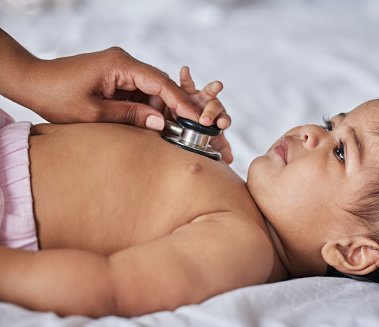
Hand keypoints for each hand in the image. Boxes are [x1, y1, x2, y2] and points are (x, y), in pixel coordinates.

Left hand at [24, 47, 206, 130]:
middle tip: (187, 128)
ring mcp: (119, 67)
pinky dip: (146, 106)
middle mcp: (123, 61)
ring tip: (169, 130)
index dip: (180, 101)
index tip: (195, 117)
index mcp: (119, 65)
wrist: (32, 81)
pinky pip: (138, 90)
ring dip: (159, 108)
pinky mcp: (115, 75)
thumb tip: (160, 122)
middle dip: (173, 106)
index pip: (160, 82)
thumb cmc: (56, 96)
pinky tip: (151, 121)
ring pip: (151, 88)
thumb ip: (130, 115)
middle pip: (159, 84)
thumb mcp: (95, 113)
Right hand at [177, 67, 232, 162]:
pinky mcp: (186, 90)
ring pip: (207, 93)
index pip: (224, 119)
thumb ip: (218, 147)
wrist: (179, 122)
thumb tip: (229, 161)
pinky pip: (186, 83)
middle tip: (206, 120)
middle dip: (212, 112)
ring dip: (212, 90)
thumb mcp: (206, 140)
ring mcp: (199, 97)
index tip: (222, 124)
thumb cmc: (197, 130)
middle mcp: (210, 106)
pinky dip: (186, 76)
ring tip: (218, 85)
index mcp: (217, 118)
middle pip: (216, 107)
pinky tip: (185, 70)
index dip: (224, 121)